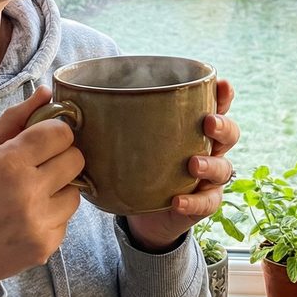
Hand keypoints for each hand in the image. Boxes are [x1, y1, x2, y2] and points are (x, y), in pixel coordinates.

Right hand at [0, 86, 83, 291]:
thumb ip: (14, 120)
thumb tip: (47, 92)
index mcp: (8, 163)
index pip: (60, 133)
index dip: (55, 133)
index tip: (43, 140)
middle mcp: (28, 192)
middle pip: (76, 159)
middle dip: (61, 158)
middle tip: (40, 167)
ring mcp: (39, 222)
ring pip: (76, 191)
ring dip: (60, 189)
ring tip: (32, 195)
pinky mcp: (48, 246)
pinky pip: (67, 219)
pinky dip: (53, 215)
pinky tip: (29, 218)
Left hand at [125, 78, 238, 251]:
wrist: (143, 212)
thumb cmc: (138, 163)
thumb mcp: (128, 138)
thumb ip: (110, 119)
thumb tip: (66, 99)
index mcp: (194, 126)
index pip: (216, 105)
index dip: (223, 94)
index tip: (220, 84)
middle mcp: (208, 148)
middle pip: (229, 133)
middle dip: (223, 125)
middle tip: (208, 123)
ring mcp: (208, 178)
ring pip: (224, 168)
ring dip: (210, 164)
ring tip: (192, 164)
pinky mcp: (202, 203)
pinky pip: (207, 203)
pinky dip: (193, 202)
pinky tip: (178, 200)